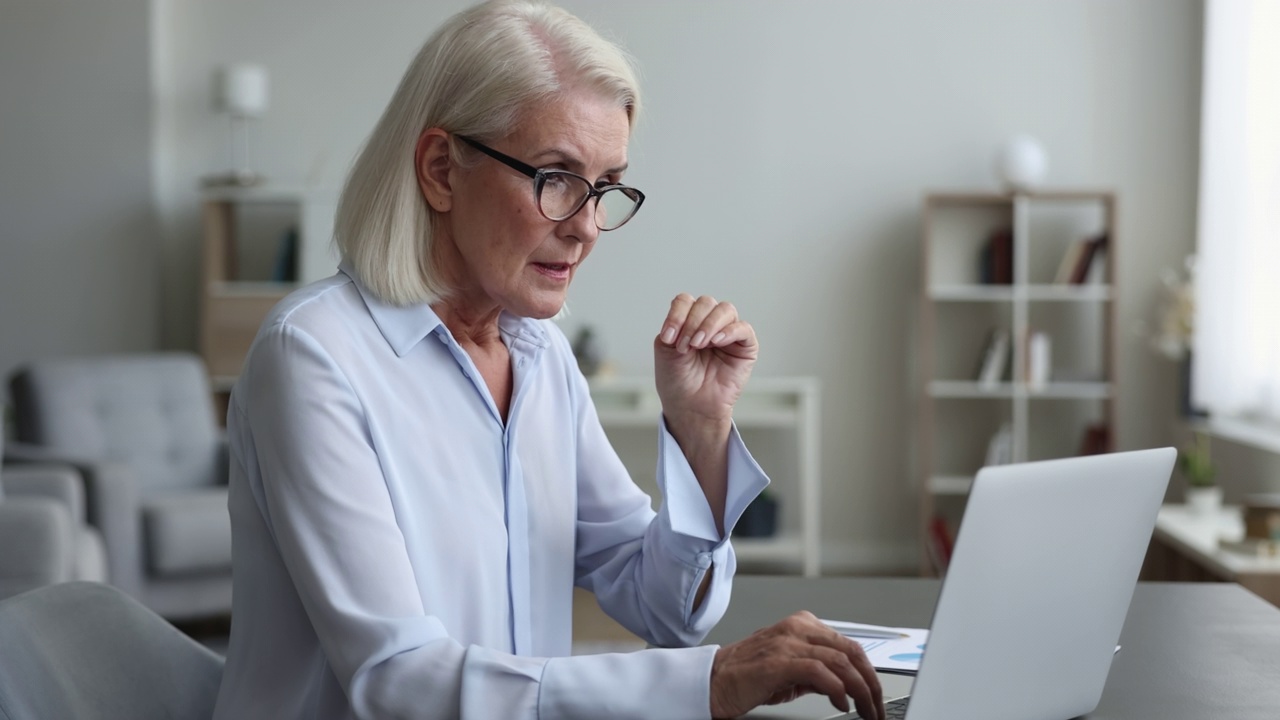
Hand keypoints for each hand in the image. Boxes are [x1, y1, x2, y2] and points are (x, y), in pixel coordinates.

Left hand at [653, 294, 757, 428]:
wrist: (689, 406)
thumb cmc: (677, 380)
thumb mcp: (665, 349)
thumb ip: (673, 326)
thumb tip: (690, 318)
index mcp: (689, 321)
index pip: (686, 301)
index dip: (677, 314)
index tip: (668, 337)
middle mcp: (709, 323)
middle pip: (705, 303)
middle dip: (692, 322)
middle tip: (685, 346)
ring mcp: (728, 333)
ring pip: (725, 310)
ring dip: (709, 325)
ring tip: (698, 345)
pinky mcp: (745, 347)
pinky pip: (743, 328)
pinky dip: (729, 331)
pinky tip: (717, 342)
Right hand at [709, 612, 883, 719]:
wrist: (713, 681)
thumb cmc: (745, 675)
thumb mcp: (789, 669)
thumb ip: (816, 671)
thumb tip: (843, 684)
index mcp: (801, 625)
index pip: (848, 644)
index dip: (868, 671)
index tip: (876, 693)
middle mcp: (797, 628)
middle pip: (851, 650)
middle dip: (871, 682)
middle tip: (877, 706)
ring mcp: (788, 643)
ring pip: (840, 661)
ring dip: (860, 690)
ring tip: (864, 710)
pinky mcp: (778, 661)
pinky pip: (820, 672)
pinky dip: (837, 690)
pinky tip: (841, 705)